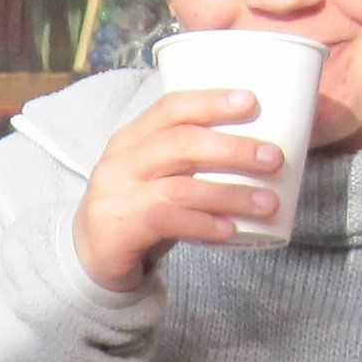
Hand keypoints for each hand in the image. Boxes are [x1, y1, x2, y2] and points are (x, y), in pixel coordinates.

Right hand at [72, 87, 288, 292]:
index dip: (211, 101)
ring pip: (181, 187)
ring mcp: (116, 199)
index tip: (252, 102)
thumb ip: (189, 161)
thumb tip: (258, 149)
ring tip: (267, 202)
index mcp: (130, 139)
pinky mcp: (118, 233)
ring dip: (230, 194)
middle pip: (180, 143)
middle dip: (232, 149)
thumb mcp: (155, 176)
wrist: (89, 259)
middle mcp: (119, 164)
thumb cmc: (137, 211)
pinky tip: (230, 230)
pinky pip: (167, 222)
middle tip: (273, 158)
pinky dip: (204, 225)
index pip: (170, 108)